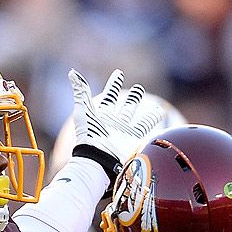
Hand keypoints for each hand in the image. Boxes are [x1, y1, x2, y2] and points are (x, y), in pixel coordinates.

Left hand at [69, 68, 165, 186]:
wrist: (97, 158)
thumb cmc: (88, 135)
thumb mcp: (83, 110)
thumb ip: (81, 92)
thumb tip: (72, 72)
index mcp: (101, 114)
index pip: (110, 95)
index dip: (114, 84)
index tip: (119, 73)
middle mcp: (114, 121)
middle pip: (125, 105)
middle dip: (131, 97)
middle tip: (138, 88)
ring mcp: (124, 130)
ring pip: (134, 113)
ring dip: (138, 104)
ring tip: (145, 95)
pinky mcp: (133, 138)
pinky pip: (145, 126)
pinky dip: (153, 118)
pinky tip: (159, 112)